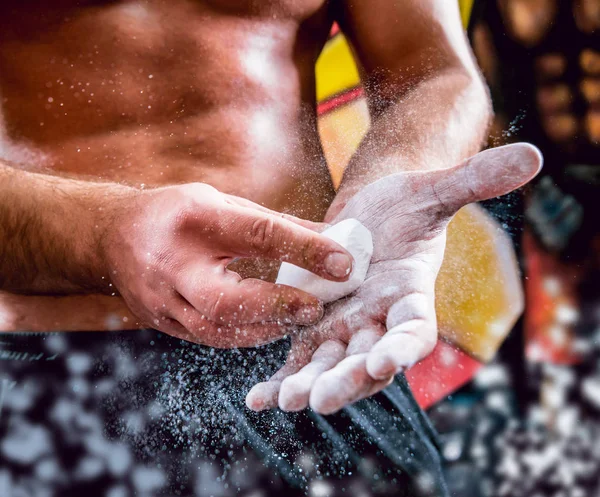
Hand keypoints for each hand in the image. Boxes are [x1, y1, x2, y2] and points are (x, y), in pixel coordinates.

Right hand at [102, 183, 352, 347]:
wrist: (111, 237)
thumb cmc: (178, 214)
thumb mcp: (224, 204)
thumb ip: (277, 225)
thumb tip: (334, 239)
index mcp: (196, 219)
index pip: (257, 235)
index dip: (304, 250)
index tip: (343, 263)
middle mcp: (174, 263)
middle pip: (226, 299)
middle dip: (277, 307)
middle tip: (316, 308)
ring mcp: (162, 300)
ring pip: (218, 330)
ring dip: (266, 329)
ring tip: (301, 320)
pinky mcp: (161, 323)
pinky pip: (209, 338)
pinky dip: (245, 336)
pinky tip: (271, 329)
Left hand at [246, 143, 542, 412]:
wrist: (366, 213)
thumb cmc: (404, 202)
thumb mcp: (432, 190)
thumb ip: (474, 181)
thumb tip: (533, 157)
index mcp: (410, 295)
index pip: (415, 329)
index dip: (405, 346)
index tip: (386, 361)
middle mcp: (379, 320)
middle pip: (367, 358)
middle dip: (346, 378)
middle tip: (322, 399)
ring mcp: (345, 327)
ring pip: (329, 363)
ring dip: (308, 384)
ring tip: (283, 400)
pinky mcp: (313, 326)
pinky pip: (298, 357)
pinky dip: (280, 378)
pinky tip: (256, 398)